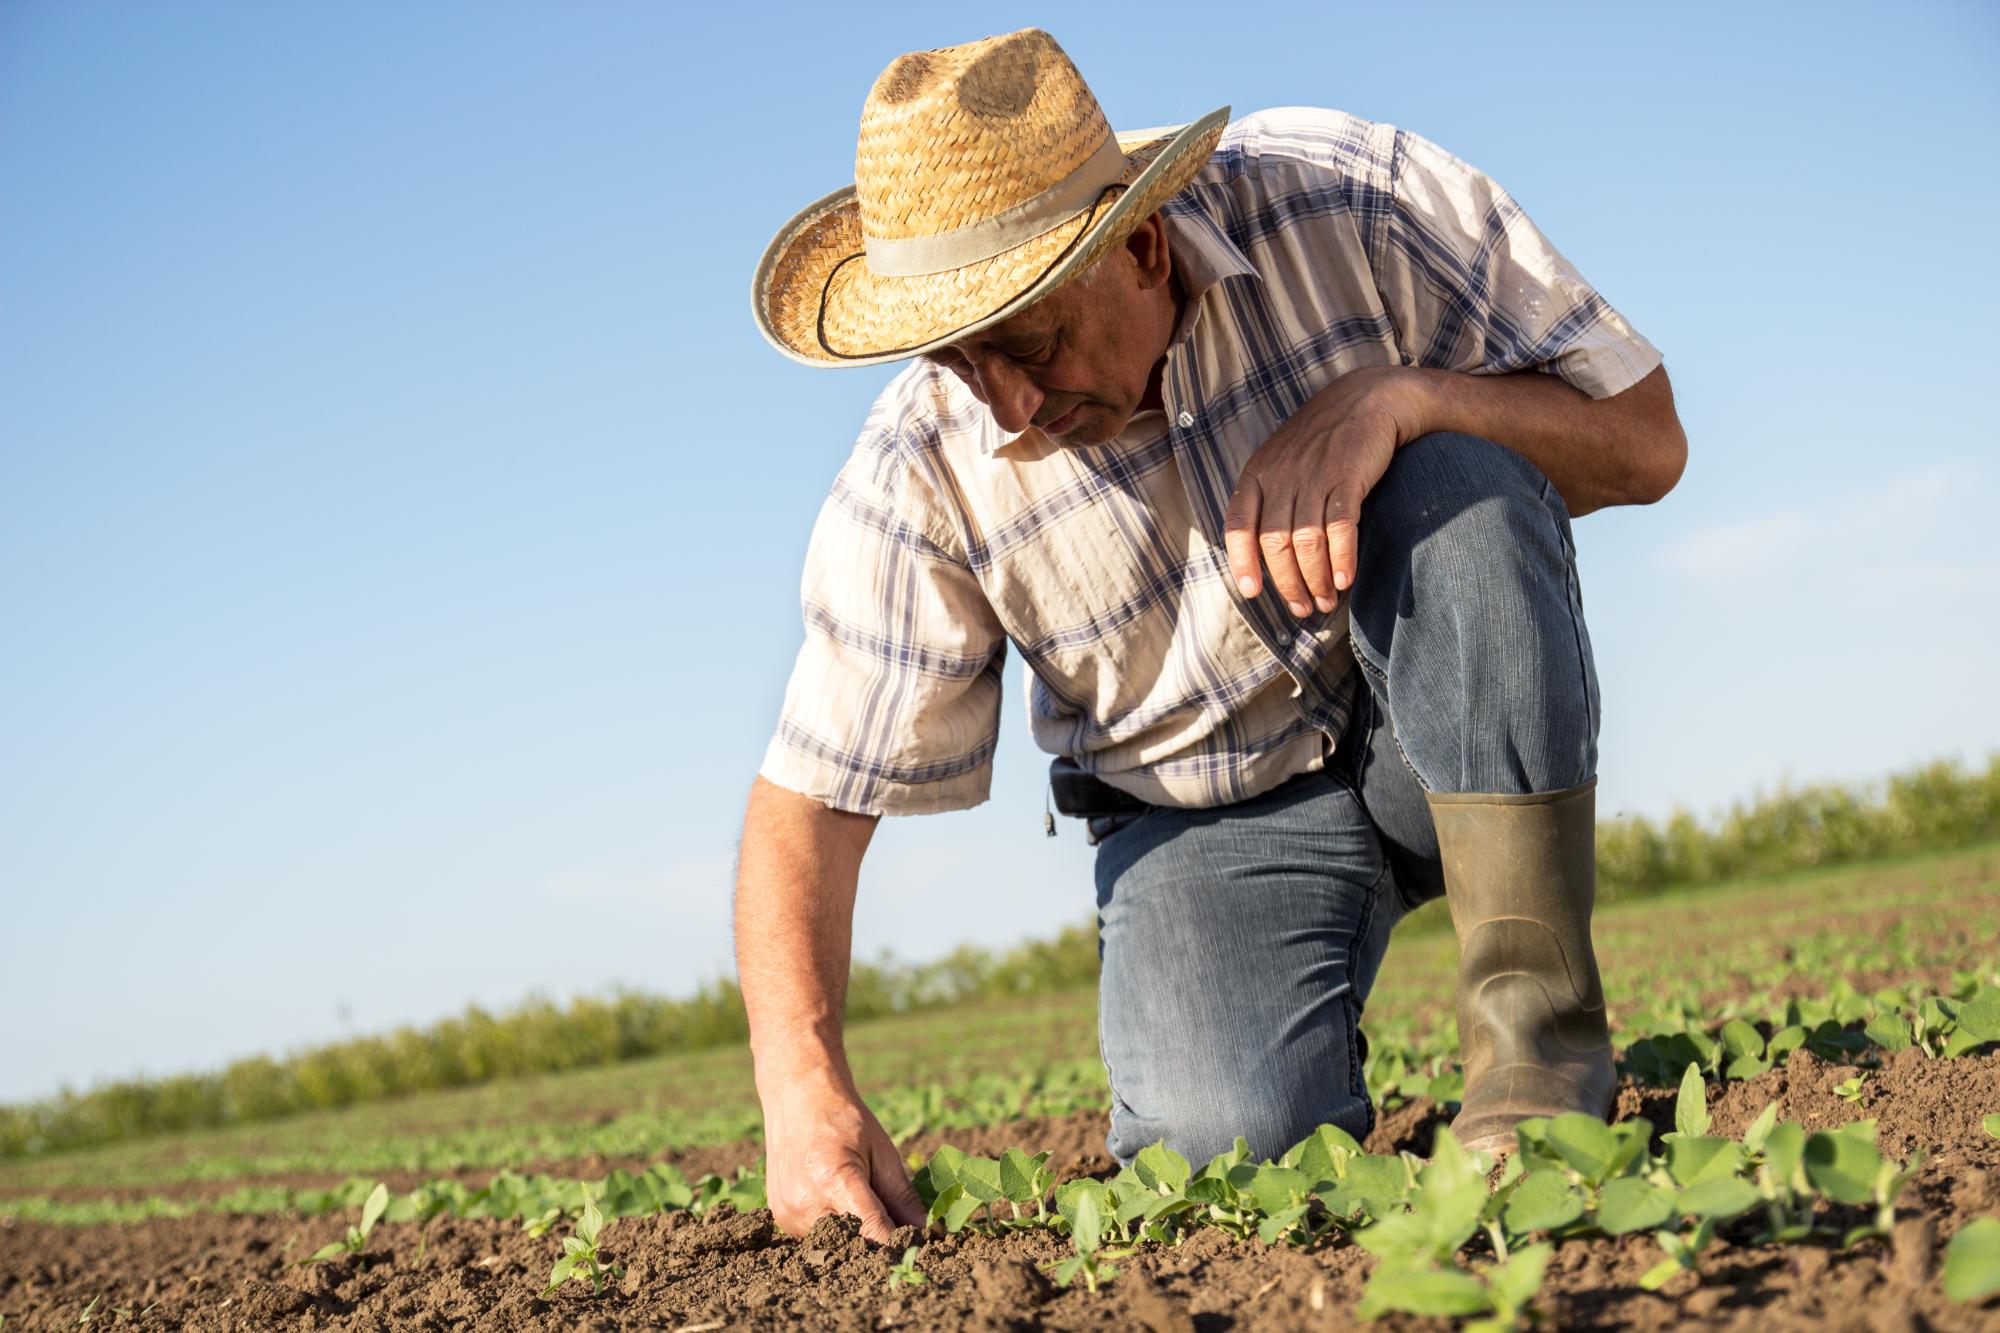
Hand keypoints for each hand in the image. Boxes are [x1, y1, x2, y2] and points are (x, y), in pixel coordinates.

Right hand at [760, 1068, 926, 1242]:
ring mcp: (789, 1214)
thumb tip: (930, 1233)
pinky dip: (836, 1229)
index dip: (900, 1242)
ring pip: (837, 1247)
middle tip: (894, 1223)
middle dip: (880, 1241)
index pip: (874, 1231)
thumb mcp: (882, 1151)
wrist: (798, 1099)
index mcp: (834, 1179)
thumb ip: (903, 1197)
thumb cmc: (844, 1120)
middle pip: (856, 1245)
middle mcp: (806, 1202)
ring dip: (856, 1237)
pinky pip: (818, 1239)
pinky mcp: (782, 1220)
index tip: (920, 1244)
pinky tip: (835, 1201)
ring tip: (859, 1201)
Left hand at [1222, 366, 1428, 616]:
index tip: (1253, 592)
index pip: (1238, 525)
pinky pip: (1340, 526)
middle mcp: (1282, 475)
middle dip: (1288, 583)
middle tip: (1303, 609)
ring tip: (1326, 602)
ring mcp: (1315, 474)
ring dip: (1316, 579)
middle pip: (1275, 543)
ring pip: (1307, 541)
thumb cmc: (1325, 440)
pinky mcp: (1348, 474)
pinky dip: (1341, 557)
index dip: (1242, 562)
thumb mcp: (1284, 462)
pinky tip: (1344, 579)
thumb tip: (1266, 556)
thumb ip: (1270, 501)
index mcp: (1258, 474)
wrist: (1371, 398)